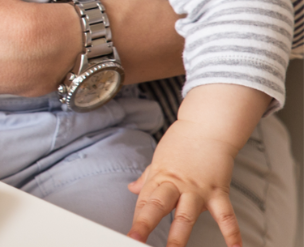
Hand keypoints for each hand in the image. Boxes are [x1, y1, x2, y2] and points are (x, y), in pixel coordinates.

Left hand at [128, 119, 241, 246]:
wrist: (206, 126)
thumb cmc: (181, 143)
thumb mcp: (158, 160)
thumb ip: (147, 178)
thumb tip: (132, 188)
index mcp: (159, 179)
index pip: (143, 204)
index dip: (136, 222)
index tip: (130, 237)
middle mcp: (175, 186)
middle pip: (157, 207)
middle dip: (145, 224)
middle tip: (136, 241)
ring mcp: (197, 189)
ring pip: (186, 215)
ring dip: (179, 236)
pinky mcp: (217, 190)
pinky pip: (225, 215)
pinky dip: (231, 232)